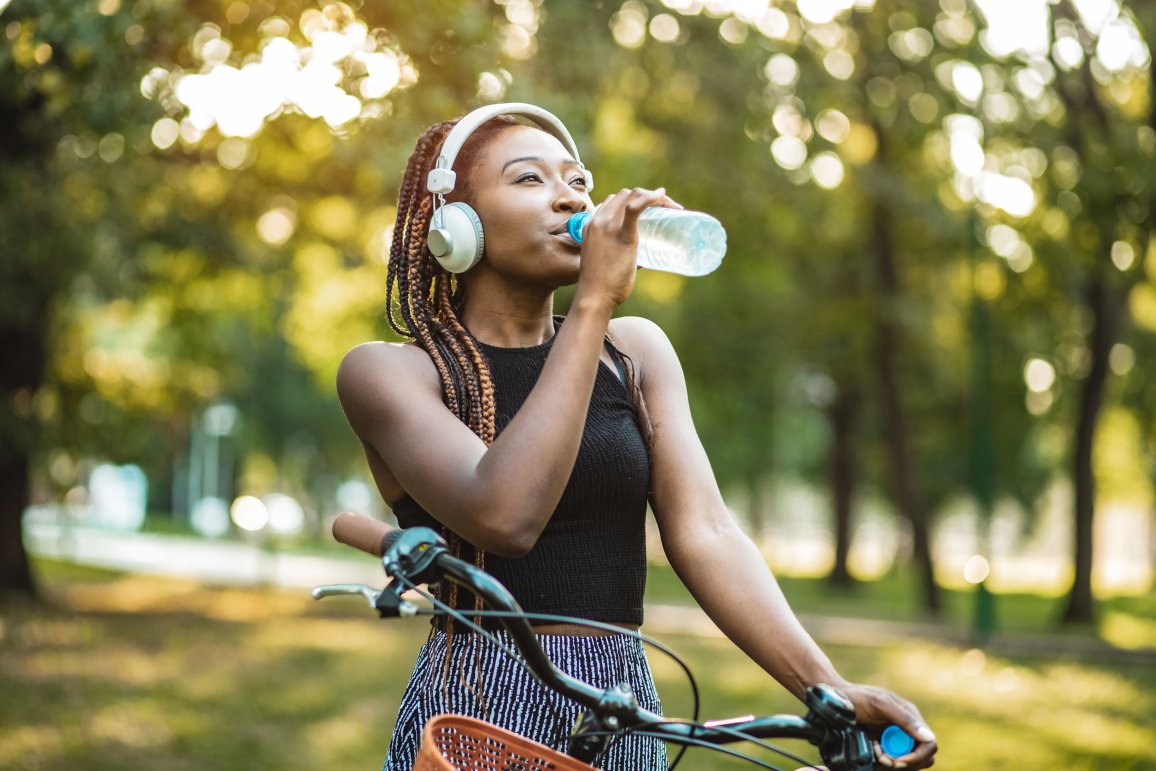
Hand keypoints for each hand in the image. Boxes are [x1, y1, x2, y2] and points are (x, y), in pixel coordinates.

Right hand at [573, 187, 681, 307]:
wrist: (594, 297)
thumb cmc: (602, 286)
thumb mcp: (604, 261)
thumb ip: (622, 255)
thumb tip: (645, 259)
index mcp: (591, 224)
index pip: (613, 201)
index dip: (634, 200)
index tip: (651, 209)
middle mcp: (598, 220)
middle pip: (625, 194)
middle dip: (647, 195)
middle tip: (666, 209)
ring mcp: (608, 226)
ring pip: (633, 195)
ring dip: (654, 196)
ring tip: (671, 207)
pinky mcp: (622, 235)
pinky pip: (635, 208)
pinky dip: (650, 198)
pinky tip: (662, 196)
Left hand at [839, 683, 936, 768]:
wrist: (836, 699)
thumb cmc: (858, 697)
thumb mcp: (880, 704)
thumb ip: (903, 719)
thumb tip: (928, 737)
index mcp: (911, 717)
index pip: (929, 744)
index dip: (918, 757)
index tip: (899, 761)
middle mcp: (907, 729)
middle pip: (921, 758)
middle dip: (904, 763)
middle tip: (883, 758)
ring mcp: (896, 738)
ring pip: (907, 763)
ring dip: (892, 763)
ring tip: (876, 753)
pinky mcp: (885, 745)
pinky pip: (893, 761)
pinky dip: (883, 762)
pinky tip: (872, 751)